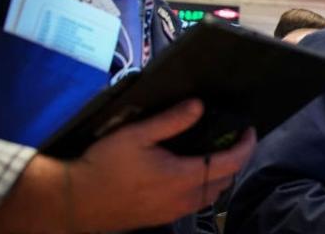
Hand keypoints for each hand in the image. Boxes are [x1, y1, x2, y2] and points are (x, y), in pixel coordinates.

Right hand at [0, 99, 255, 232]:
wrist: (75, 202)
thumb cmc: (103, 166)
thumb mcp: (136, 135)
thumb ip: (171, 120)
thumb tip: (199, 105)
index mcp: (183, 177)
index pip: (231, 164)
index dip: (246, 146)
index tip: (249, 130)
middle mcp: (184, 198)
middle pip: (225, 182)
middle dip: (236, 160)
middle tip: (233, 138)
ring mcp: (173, 211)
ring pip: (211, 195)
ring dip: (220, 175)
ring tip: (214, 152)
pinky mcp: (162, 217)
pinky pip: (195, 202)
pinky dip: (204, 185)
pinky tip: (191, 170)